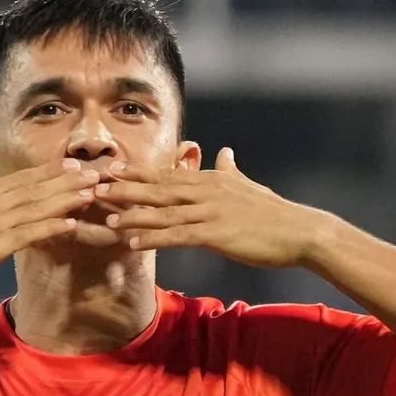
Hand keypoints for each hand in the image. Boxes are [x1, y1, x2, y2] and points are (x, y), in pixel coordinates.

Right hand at [0, 160, 98, 288]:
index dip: (48, 172)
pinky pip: (31, 233)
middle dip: (68, 179)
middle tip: (95, 171)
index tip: (70, 165)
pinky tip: (71, 222)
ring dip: (68, 198)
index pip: (21, 178)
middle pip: (37, 187)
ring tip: (92, 192)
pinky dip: (52, 226)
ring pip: (39, 206)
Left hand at [94, 148, 329, 268]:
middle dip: (124, 188)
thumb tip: (225, 151)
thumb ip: (231, 170)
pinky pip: (177, 235)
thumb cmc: (275, 213)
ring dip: (132, 216)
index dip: (137, 172)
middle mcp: (206, 191)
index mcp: (211, 179)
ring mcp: (210, 211)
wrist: (300, 231)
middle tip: (95, 187)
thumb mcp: (249, 185)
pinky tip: (134, 243)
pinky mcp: (216, 233)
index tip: (112, 169)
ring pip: (162, 212)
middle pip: (157, 188)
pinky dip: (153, 238)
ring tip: (106, 219)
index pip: (167, 173)